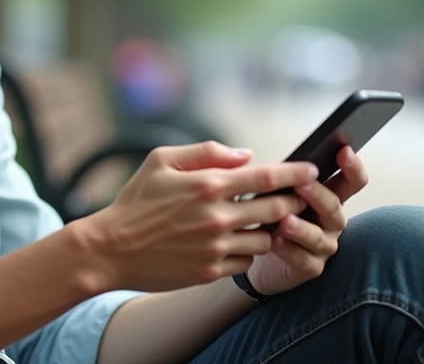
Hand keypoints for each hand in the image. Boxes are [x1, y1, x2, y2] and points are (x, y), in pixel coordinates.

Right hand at [74, 141, 318, 292]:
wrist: (111, 248)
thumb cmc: (136, 200)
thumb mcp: (161, 160)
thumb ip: (206, 152)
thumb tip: (246, 155)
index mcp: (208, 184)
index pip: (267, 176)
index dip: (295, 172)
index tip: (312, 170)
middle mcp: (217, 216)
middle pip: (277, 208)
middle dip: (292, 201)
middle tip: (295, 197)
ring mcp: (215, 247)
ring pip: (266, 238)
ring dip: (269, 229)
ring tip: (263, 221)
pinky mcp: (210, 271)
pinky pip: (246, 262)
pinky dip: (248, 251)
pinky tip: (236, 242)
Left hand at [246, 146, 368, 295]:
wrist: (258, 250)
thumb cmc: (271, 215)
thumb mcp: (278, 191)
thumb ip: (286, 177)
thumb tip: (281, 163)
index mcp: (329, 197)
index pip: (352, 182)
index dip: (353, 167)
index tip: (344, 151)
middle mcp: (332, 222)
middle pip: (333, 207)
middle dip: (318, 194)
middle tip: (301, 184)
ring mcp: (324, 246)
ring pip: (318, 237)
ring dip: (302, 228)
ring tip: (285, 221)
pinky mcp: (311, 267)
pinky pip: (303, 260)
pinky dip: (289, 250)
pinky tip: (275, 242)